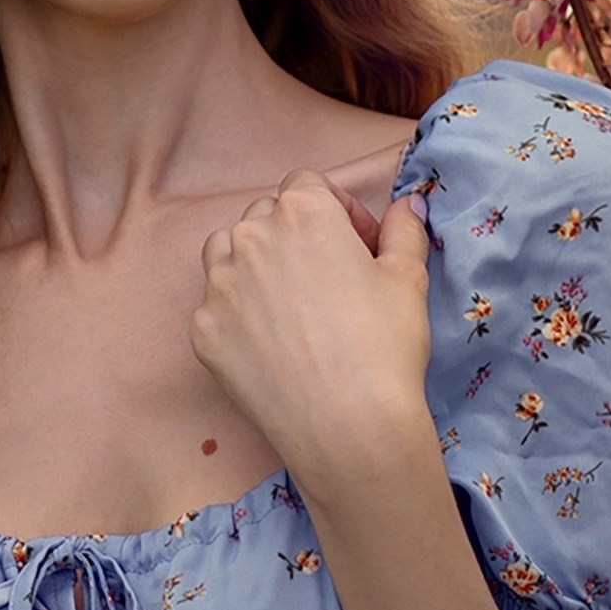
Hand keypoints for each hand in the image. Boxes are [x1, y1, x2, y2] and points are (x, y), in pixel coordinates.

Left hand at [189, 170, 433, 477]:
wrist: (347, 425)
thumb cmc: (384, 345)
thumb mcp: (408, 279)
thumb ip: (404, 230)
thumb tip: (407, 203)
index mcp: (302, 213)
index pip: (307, 185)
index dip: (338, 212)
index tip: (359, 247)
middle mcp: (250, 237)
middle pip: (266, 217)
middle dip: (296, 237)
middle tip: (329, 279)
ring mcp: (218, 284)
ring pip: (228, 253)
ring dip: (254, 264)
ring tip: (291, 305)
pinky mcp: (202, 329)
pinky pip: (215, 306)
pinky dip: (238, 316)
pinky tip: (271, 346)